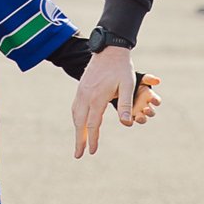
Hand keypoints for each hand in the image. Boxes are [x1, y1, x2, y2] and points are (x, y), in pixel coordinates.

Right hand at [72, 45, 139, 159]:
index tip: (92, 152)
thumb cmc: (121, 68)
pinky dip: (76, 118)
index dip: (93, 139)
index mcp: (97, 98)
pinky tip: (79, 123)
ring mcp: (81, 91)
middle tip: (78, 155)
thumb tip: (126, 124)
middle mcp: (86, 96)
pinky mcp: (81, 87)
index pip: (93, 124)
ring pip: (76, 115)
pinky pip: (75, 106)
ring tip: (79, 142)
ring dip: (77, 130)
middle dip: (79, 140)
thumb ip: (126, 105)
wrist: (110, 48)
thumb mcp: (128, 85)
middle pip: (80, 123)